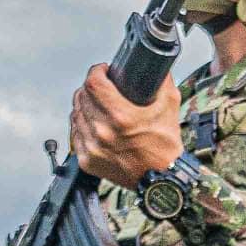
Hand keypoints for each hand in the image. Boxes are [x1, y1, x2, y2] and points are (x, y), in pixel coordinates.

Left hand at [67, 65, 181, 186]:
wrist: (161, 179)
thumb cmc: (164, 146)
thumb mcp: (170, 104)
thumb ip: (162, 80)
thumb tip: (156, 65)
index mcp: (120, 117)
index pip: (93, 83)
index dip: (97, 71)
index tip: (103, 71)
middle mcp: (103, 132)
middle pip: (82, 96)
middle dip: (91, 87)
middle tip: (103, 88)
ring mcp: (92, 147)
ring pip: (76, 113)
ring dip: (85, 105)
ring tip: (98, 105)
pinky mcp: (86, 160)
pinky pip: (75, 133)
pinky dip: (82, 125)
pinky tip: (93, 123)